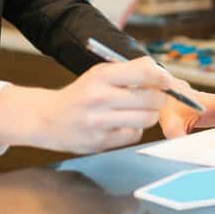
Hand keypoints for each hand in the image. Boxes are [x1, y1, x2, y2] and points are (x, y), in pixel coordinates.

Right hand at [0, 57, 169, 153]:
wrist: (48, 118)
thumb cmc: (82, 94)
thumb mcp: (99, 74)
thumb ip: (129, 72)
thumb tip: (162, 75)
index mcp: (101, 75)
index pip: (144, 72)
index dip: (162, 77)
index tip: (166, 81)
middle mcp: (99, 97)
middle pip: (151, 98)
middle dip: (159, 98)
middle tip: (155, 98)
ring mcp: (99, 121)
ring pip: (146, 119)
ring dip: (149, 115)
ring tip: (140, 111)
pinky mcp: (100, 142)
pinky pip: (134, 136)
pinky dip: (134, 130)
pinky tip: (122, 124)